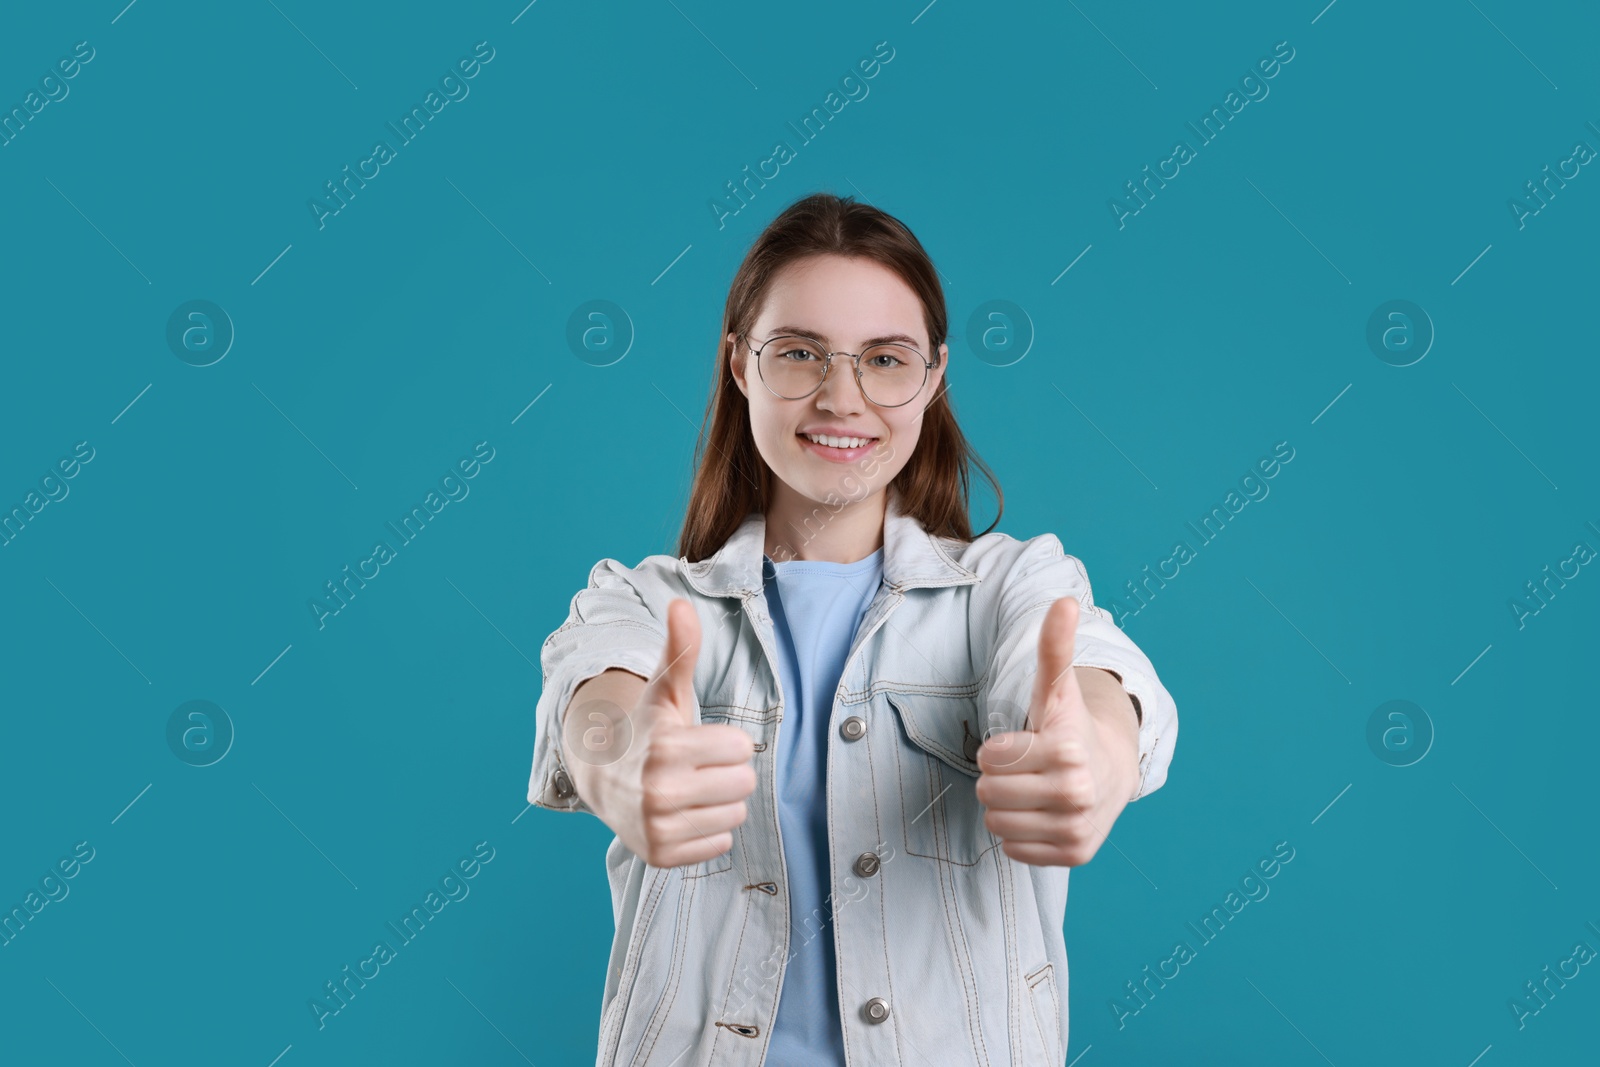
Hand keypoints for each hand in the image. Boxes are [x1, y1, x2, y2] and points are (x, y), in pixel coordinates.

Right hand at [599, 597, 756, 867]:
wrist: (604, 778)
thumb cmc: (648, 729)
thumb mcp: (666, 690)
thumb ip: (682, 649)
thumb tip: (682, 603)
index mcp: (665, 748)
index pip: (741, 747)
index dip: (726, 741)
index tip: (700, 740)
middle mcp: (659, 791)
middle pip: (744, 783)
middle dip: (727, 771)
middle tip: (697, 766)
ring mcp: (658, 827)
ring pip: (734, 815)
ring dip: (718, 802)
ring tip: (689, 789)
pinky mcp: (660, 856)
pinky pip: (719, 845)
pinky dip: (706, 831)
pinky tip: (682, 814)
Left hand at [974, 597, 1137, 866]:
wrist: (1112, 771)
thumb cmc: (1070, 727)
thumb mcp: (1056, 688)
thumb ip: (1053, 647)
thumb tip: (1063, 602)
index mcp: (1067, 750)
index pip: (989, 757)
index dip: (999, 748)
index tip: (1025, 743)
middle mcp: (1076, 794)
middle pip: (988, 793)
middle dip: (1000, 779)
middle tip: (1027, 769)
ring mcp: (1077, 828)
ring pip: (995, 824)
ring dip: (1006, 808)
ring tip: (1034, 791)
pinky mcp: (1074, 855)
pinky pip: (1013, 850)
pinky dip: (1021, 834)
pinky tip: (1043, 814)